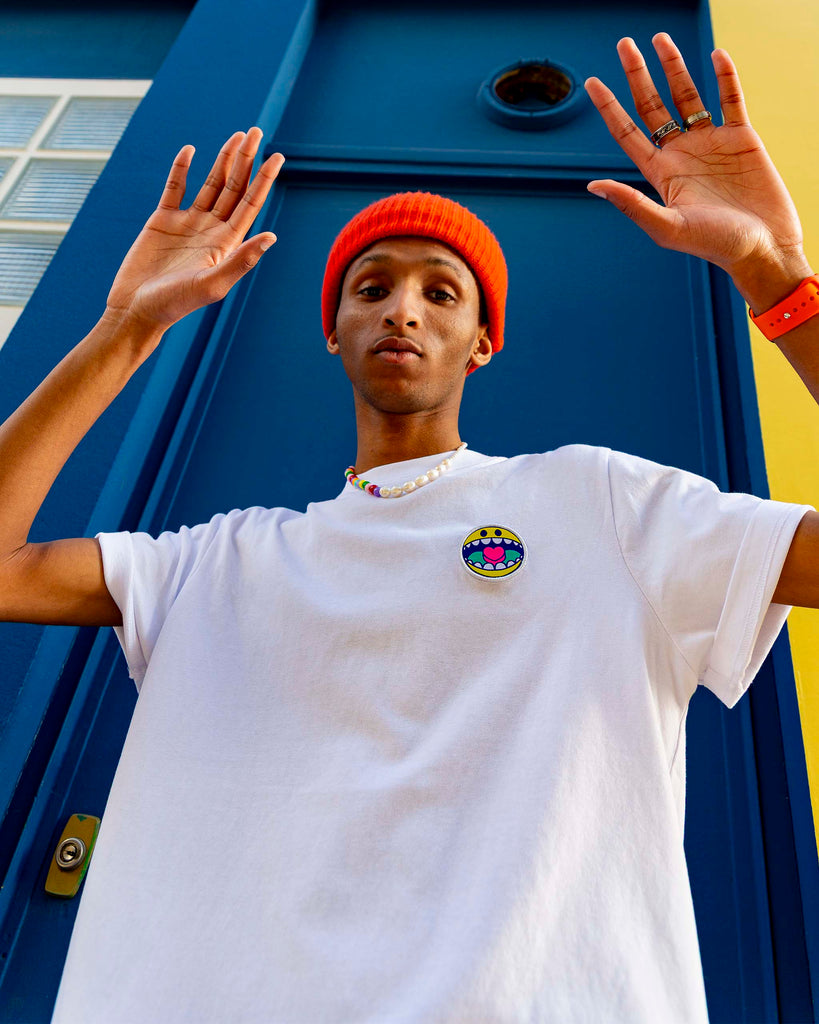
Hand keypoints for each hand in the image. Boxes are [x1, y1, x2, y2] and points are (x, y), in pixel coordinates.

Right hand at [106, 128, 283, 329]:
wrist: (137, 309)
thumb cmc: (176, 304)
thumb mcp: (212, 284)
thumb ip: (242, 260)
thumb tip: (272, 236)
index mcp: (227, 244)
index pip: (250, 204)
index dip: (264, 180)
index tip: (278, 156)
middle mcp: (211, 230)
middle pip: (234, 188)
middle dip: (245, 160)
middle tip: (255, 131)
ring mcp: (187, 224)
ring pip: (210, 184)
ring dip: (223, 160)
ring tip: (237, 136)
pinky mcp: (162, 220)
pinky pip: (174, 187)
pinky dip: (182, 168)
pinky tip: (191, 150)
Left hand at [584, 34, 811, 310]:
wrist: (763, 248)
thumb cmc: (715, 245)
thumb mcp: (667, 226)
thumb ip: (632, 203)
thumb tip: (592, 185)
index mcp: (660, 173)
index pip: (627, 132)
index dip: (609, 107)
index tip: (592, 81)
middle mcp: (682, 154)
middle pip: (653, 106)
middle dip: (637, 75)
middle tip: (624, 44)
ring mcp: (711, 143)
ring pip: (688, 95)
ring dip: (674, 66)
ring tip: (659, 39)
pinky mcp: (742, 138)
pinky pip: (731, 99)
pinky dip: (725, 76)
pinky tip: (715, 55)